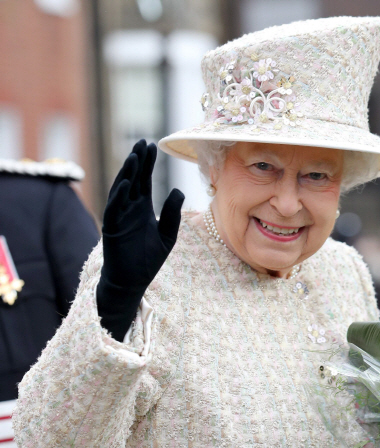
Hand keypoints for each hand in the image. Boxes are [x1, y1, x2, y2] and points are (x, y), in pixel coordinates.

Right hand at [97, 139, 183, 340]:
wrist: (131, 282)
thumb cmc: (148, 261)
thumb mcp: (167, 236)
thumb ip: (172, 214)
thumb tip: (178, 190)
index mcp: (142, 209)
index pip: (144, 181)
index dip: (147, 164)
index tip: (152, 146)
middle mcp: (129, 209)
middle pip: (132, 180)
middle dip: (137, 161)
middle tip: (142, 142)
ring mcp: (119, 218)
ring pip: (121, 190)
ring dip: (127, 174)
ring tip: (134, 157)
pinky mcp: (111, 230)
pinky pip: (113, 210)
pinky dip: (119, 197)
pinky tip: (126, 184)